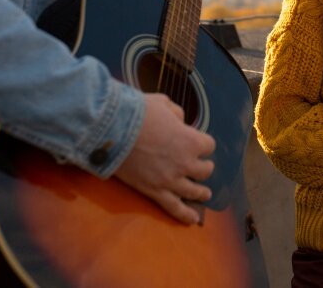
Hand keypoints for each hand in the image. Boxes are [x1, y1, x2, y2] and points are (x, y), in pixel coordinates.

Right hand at [113, 93, 215, 223]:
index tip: (196, 141)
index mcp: (191, 140)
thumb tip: (180, 121)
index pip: (209, 145)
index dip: (203, 143)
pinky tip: (193, 220)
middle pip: (205, 170)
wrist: (113, 129)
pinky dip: (185, 215)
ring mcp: (171, 180)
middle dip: (203, 166)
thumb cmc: (139, 112)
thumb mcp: (163, 103)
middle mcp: (186, 163)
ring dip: (201, 192)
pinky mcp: (155, 191)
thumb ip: (177, 113)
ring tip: (204, 193)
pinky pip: (175, 208)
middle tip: (200, 166)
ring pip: (195, 191)